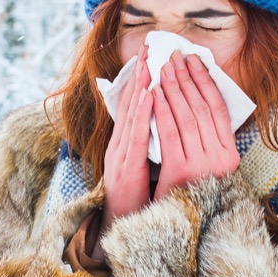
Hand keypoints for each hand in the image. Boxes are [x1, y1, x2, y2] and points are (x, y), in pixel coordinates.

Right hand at [101, 45, 152, 233]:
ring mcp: (121, 155)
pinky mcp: (126, 168)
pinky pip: (136, 135)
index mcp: (125, 145)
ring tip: (149, 62)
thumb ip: (145, 149)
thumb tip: (159, 128)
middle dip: (140, 74)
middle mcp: (120, 145)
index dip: (141, 80)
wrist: (119, 230)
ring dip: (141, 85)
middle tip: (148, 46)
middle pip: (130, 103)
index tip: (149, 57)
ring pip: (132, 114)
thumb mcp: (140, 170)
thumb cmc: (133, 203)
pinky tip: (150, 95)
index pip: (134, 106)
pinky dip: (143, 113)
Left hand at [154, 53, 238, 199]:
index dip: (206, 82)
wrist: (178, 228)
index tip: (194, 61)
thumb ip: (207, 143)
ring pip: (187, 117)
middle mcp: (221, 159)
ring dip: (173, 89)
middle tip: (173, 56)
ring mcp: (202, 165)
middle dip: (187, 79)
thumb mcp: (206, 168)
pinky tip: (153, 94)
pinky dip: (162, 111)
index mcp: (230, 156)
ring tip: (162, 68)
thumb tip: (198, 105)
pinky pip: (170, 134)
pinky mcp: (181, 172)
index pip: (219, 109)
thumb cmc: (189, 194)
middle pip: (202, 108)